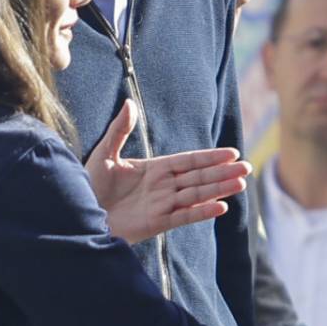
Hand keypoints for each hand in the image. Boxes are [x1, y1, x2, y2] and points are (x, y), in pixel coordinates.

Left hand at [86, 101, 248, 244]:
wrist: (79, 214)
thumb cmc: (88, 185)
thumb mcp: (104, 153)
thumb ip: (119, 130)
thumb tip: (129, 102)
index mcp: (154, 169)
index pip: (188, 160)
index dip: (210, 156)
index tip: (231, 152)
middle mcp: (163, 187)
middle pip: (199, 177)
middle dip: (223, 172)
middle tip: (247, 167)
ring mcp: (162, 205)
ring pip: (196, 195)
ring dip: (219, 189)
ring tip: (240, 183)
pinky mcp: (156, 223)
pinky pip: (184, 216)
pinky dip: (202, 212)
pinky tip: (220, 206)